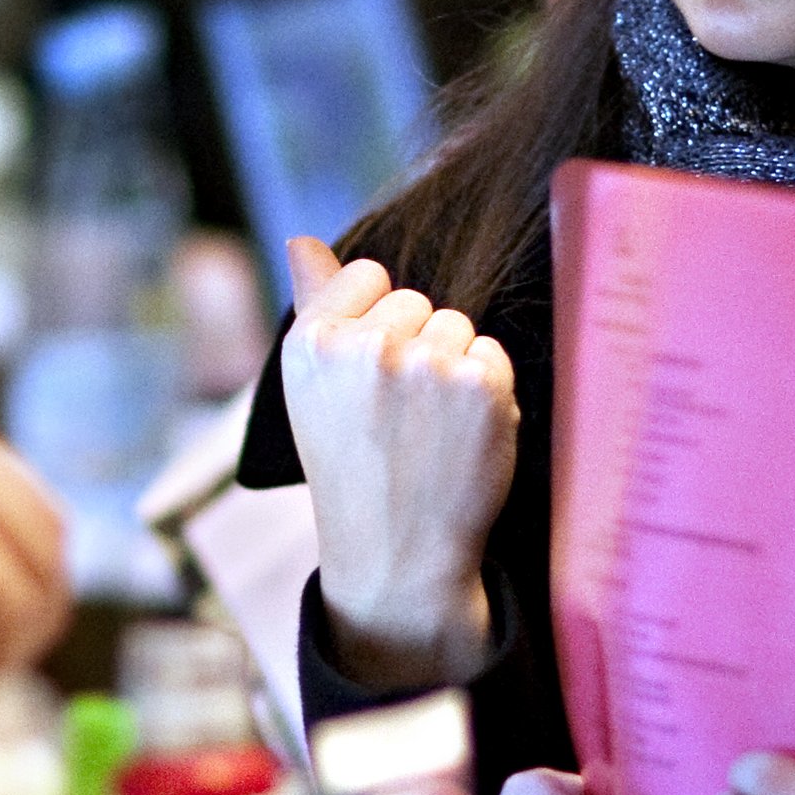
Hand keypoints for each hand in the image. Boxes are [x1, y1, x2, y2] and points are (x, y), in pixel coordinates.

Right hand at [279, 236, 518, 690]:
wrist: (396, 556)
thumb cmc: (352, 465)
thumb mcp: (313, 388)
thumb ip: (315, 305)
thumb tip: (301, 238)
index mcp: (310, 344)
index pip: (369, 274)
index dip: (377, 323)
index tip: (369, 378)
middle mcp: (363, 350)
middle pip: (418, 301)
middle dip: (415, 347)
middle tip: (398, 417)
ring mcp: (424, 367)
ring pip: (458, 326)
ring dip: (453, 370)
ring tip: (428, 429)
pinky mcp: (480, 388)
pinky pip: (493, 355)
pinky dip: (488, 393)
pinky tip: (460, 437)